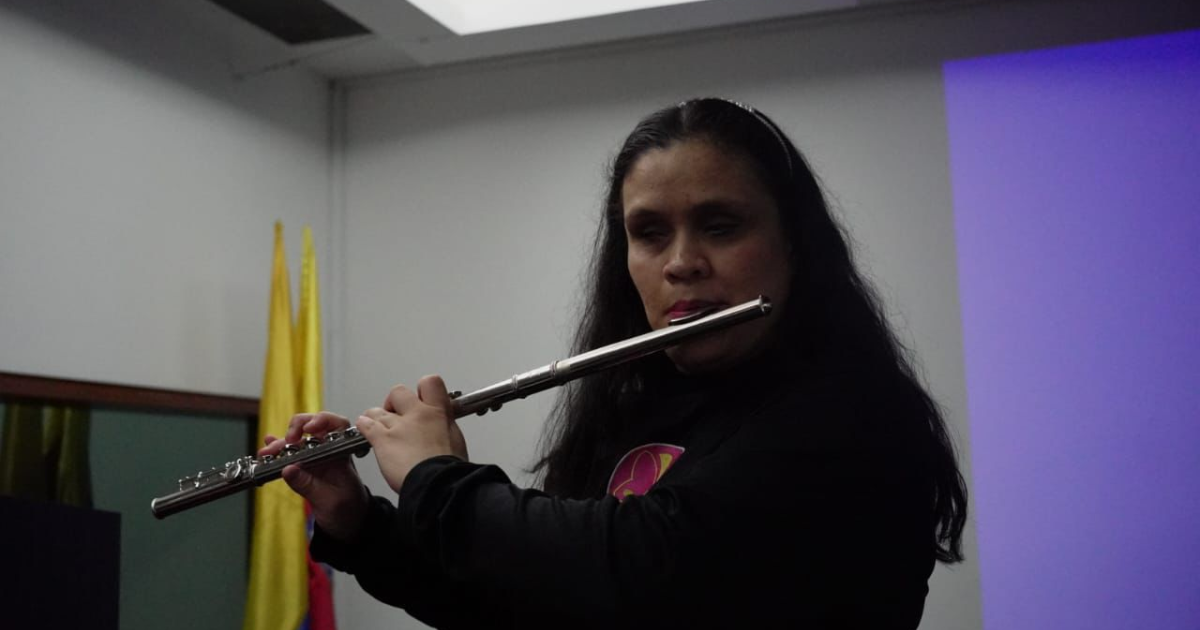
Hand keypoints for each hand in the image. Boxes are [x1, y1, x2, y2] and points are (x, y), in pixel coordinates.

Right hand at [260, 412, 370, 541]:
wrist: (348, 523)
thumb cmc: (347, 510)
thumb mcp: (329, 501)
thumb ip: (308, 485)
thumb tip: (288, 470)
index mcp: (341, 454)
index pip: (337, 426)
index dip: (323, 421)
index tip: (308, 429)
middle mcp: (328, 451)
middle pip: (313, 426)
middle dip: (297, 427)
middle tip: (287, 439)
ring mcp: (314, 458)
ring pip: (298, 440)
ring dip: (281, 442)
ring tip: (267, 451)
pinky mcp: (303, 467)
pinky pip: (290, 454)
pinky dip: (278, 449)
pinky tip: (266, 447)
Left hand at [358, 374, 468, 493]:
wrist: (437, 485)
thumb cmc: (449, 470)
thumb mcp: (456, 440)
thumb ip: (445, 426)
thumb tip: (443, 422)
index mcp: (438, 413)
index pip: (430, 383)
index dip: (422, 390)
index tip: (421, 399)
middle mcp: (417, 414)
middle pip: (399, 391)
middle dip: (395, 402)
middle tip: (397, 413)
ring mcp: (398, 426)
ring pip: (378, 410)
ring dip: (376, 417)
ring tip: (380, 426)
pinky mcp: (382, 439)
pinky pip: (366, 425)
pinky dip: (364, 426)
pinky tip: (365, 429)